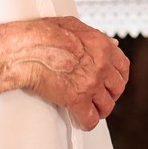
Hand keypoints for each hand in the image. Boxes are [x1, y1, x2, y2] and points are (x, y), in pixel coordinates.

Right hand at [6, 17, 129, 130]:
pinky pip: (89, 119)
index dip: (118, 77)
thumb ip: (93, 36)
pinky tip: (80, 121)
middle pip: (117, 88)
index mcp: (102, 45)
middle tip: (99, 97)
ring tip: (90, 110)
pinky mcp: (77, 100)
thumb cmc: (42, 34)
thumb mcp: (72, 25)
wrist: (25, 50)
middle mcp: (101, 65)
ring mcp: (91, 83)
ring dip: (98, 110)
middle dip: (109, 95)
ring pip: (106, 106)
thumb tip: (110, 44)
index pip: (123, 67)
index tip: (112, 82)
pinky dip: (86, 122)